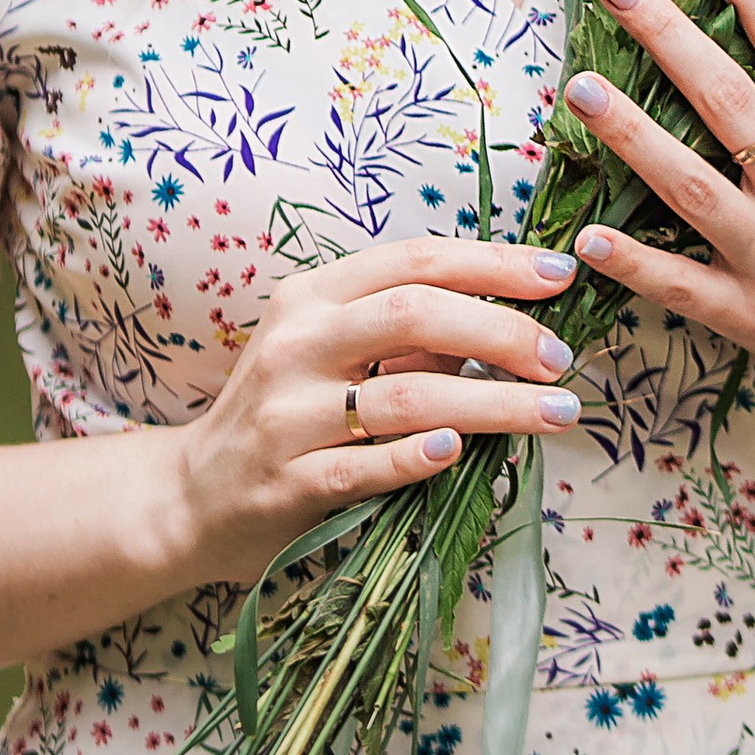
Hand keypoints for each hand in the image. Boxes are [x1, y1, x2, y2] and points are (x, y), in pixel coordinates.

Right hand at [163, 236, 587, 588]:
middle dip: (502, 329)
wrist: (192, 495)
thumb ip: (408, 332)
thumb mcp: (333, 350)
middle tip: (561, 358)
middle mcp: (297, 343)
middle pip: (415, 314)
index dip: (494, 262)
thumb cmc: (285, 410)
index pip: (415, 259)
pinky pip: (365, 467)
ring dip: (494, 402)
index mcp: (313, 296)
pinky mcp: (288, 482)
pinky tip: (461, 452)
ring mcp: (288, 414)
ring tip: (554, 413)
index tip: (560, 275)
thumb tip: (510, 318)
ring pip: (406, 395)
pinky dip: (417, 457)